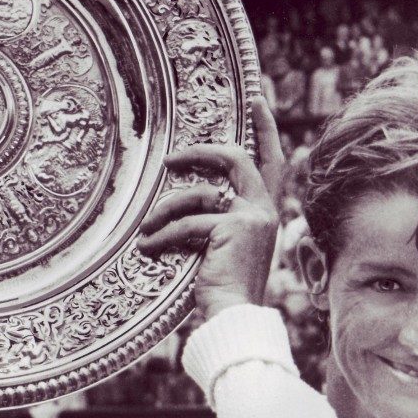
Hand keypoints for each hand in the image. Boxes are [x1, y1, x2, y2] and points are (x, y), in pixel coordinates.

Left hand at [139, 96, 284, 319]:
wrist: (234, 317)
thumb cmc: (223, 289)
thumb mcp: (222, 246)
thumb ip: (217, 219)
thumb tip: (193, 197)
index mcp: (265, 213)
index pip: (270, 161)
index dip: (265, 129)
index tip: (257, 99)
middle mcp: (264, 210)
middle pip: (236, 159)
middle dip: (201, 151)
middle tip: (171, 157)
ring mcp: (251, 217)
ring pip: (198, 194)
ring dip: (165, 211)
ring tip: (147, 229)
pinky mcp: (231, 228)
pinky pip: (187, 221)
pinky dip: (162, 235)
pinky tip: (148, 249)